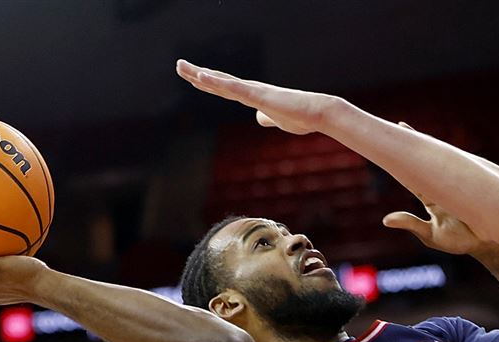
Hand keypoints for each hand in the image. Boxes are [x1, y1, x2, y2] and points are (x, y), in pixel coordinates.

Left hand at [176, 59, 338, 135]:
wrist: (318, 113)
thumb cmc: (301, 117)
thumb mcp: (278, 120)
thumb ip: (267, 117)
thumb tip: (260, 118)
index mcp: (254, 96)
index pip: (225, 88)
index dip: (209, 82)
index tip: (193, 77)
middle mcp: (251, 89)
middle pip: (219, 81)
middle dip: (198, 74)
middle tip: (179, 65)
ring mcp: (254, 91)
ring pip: (222, 82)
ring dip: (201, 75)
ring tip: (183, 67)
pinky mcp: (259, 96)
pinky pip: (234, 88)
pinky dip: (218, 82)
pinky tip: (203, 77)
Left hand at [382, 124, 489, 255]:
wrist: (491, 242)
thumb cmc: (461, 241)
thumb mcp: (432, 236)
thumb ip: (411, 224)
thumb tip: (385, 220)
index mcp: (431, 199)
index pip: (412, 176)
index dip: (402, 162)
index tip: (390, 144)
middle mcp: (442, 187)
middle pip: (425, 162)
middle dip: (415, 144)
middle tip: (401, 125)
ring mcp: (456, 183)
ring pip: (441, 160)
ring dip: (431, 145)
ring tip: (415, 129)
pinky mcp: (470, 181)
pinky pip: (459, 163)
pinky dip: (452, 154)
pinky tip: (444, 143)